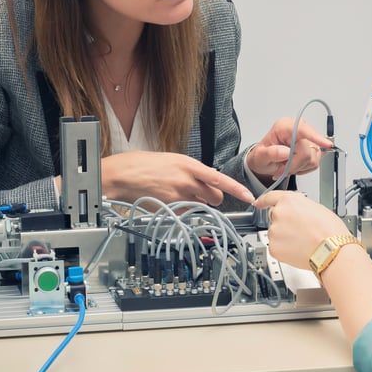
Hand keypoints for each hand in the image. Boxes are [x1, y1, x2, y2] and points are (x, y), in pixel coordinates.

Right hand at [99, 151, 254, 205]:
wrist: (123, 175)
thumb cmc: (143, 164)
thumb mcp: (171, 159)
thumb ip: (190, 170)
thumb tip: (202, 178)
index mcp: (189, 165)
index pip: (220, 179)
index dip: (237, 189)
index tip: (249, 195)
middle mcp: (187, 181)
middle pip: (215, 196)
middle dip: (214, 197)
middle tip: (203, 193)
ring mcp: (179, 196)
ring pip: (202, 205)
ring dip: (199, 203)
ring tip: (182, 195)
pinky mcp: (171, 209)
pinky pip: (186, 212)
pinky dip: (183, 209)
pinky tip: (171, 200)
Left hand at [246, 117, 333, 181]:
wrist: (265, 161)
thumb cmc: (263, 156)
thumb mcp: (259, 156)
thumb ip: (270, 153)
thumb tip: (285, 152)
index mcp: (284, 126)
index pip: (302, 129)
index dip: (315, 137)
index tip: (326, 144)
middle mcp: (298, 130)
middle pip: (308, 151)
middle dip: (294, 164)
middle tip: (282, 168)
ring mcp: (307, 139)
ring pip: (313, 159)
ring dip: (298, 167)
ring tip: (286, 166)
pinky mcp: (314, 148)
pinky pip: (315, 163)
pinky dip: (303, 168)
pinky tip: (294, 165)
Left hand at [254, 190, 349, 268]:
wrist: (332, 251)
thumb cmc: (330, 231)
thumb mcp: (317, 208)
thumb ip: (300, 206)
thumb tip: (296, 211)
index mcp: (289, 201)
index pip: (270, 197)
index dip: (263, 200)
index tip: (258, 203)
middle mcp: (278, 213)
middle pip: (274, 217)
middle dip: (283, 224)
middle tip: (300, 231)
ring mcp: (274, 231)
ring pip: (275, 234)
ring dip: (284, 238)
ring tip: (302, 242)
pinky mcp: (273, 248)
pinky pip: (276, 247)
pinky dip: (284, 250)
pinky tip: (298, 250)